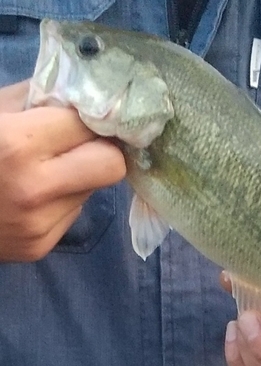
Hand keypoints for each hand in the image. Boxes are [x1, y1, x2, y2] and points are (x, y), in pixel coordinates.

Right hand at [0, 81, 125, 261]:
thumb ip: (38, 98)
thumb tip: (84, 94)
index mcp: (17, 146)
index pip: (91, 127)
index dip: (88, 120)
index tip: (84, 119)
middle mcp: (33, 190)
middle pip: (112, 166)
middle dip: (103, 151)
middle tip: (83, 144)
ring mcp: (37, 226)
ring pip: (94, 191)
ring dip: (80, 176)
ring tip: (46, 170)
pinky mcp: (39, 247)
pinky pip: (73, 213)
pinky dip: (62, 200)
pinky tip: (34, 196)